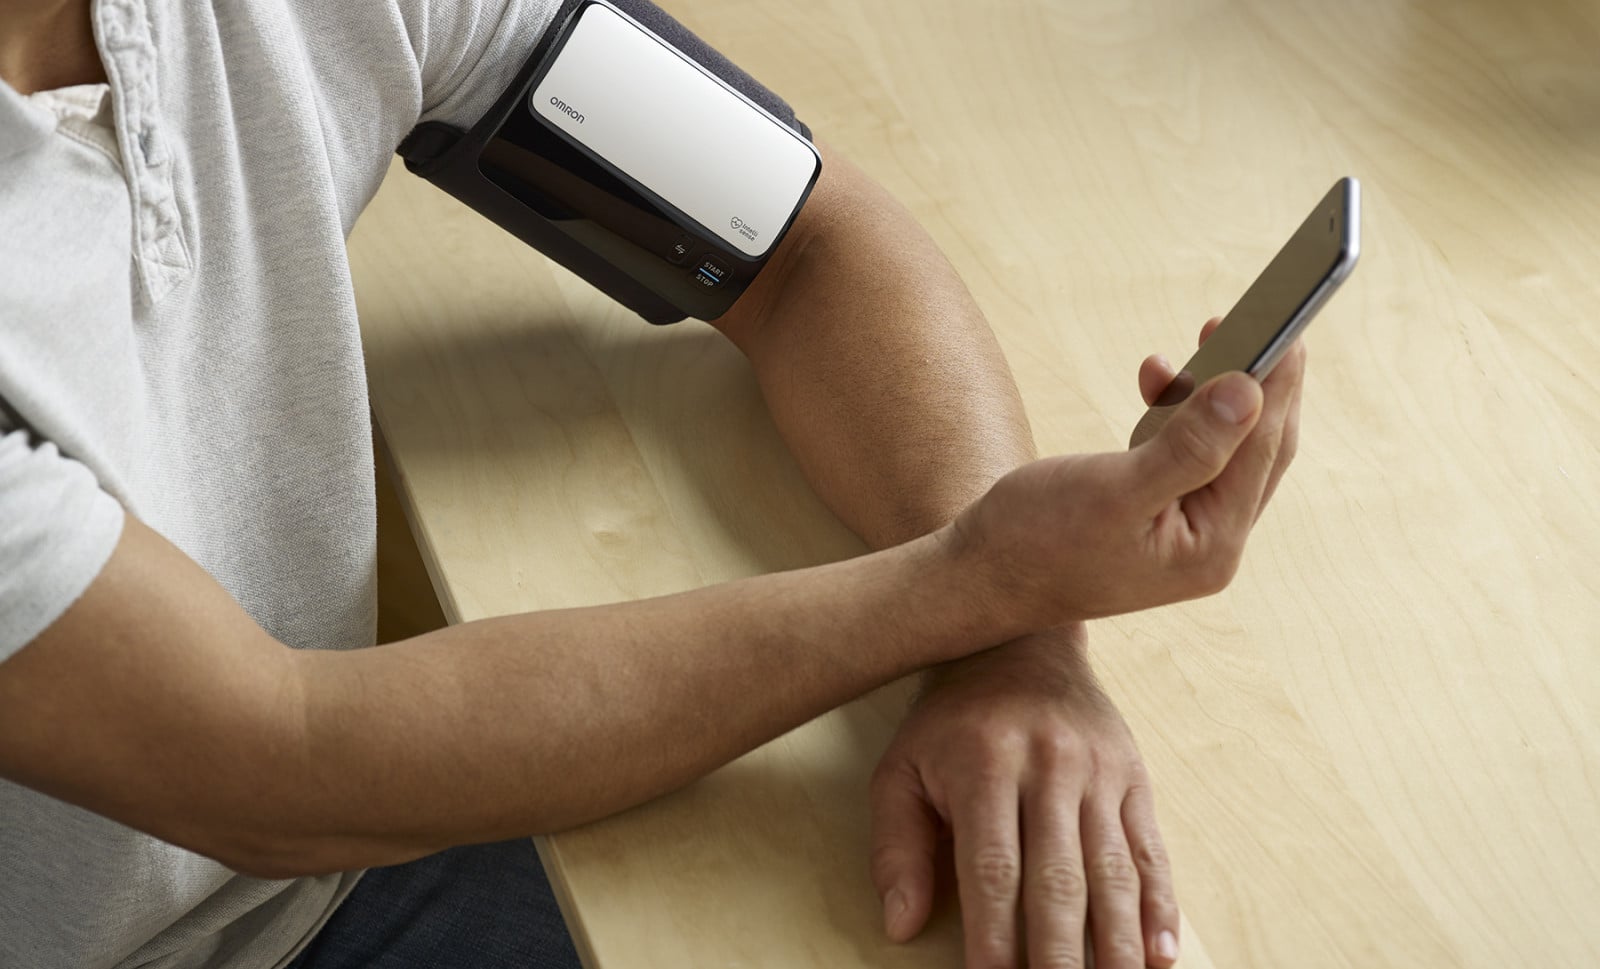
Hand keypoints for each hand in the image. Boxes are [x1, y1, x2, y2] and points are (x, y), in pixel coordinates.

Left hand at [870, 625, 1178, 968]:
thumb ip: (897, 847)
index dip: (994, 936)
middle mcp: (1048, 766)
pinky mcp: (1133, 776)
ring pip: (1113, 871)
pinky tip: (1158, 956)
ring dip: (1116, 944)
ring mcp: (1098, 771)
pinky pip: (1149, 850)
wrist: (1019, 640)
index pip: (993, 868)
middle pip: (1060, 879)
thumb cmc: (952, 720)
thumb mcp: (903, 769)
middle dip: (1059, 955)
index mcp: (984, 764)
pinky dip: (1159, 908)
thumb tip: (902, 925)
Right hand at [944, 317, 1305, 629]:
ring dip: (1213, 394)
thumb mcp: (1113, 490)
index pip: (1262, 450)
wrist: (978, 579)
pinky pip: (1187, 454)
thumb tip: (1251, 391)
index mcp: (1211, 547)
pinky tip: (1157, 380)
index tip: (1291, 324)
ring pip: (1224, 447)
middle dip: (1257, 384)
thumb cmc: (1035, 541)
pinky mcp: (1155, 516)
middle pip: (1258, 449)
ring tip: (1205, 340)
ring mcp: (1183, 533)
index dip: (1277, 384)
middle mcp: (1209, 545)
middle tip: (1261, 320)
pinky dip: (1177, 413)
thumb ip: (1188, 447)